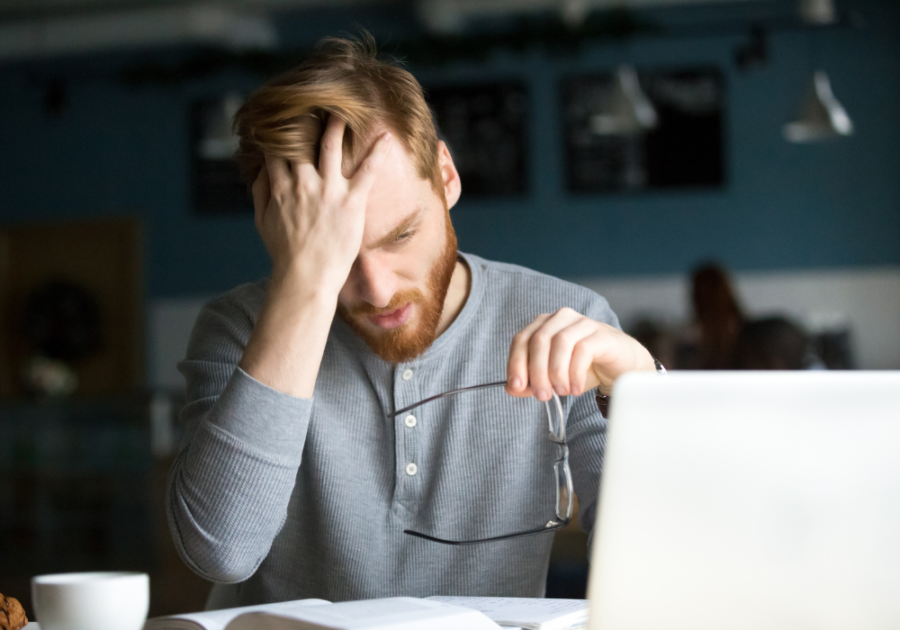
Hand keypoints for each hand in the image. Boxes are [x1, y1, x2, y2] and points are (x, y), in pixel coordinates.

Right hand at [251, 116, 391, 291]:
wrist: (306, 276)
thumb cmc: (285, 253)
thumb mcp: (263, 222)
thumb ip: (260, 192)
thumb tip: (259, 170)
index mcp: (281, 187)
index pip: (278, 149)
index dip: (280, 132)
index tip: (284, 118)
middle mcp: (303, 183)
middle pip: (303, 141)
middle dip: (306, 120)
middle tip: (314, 103)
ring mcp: (328, 190)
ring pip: (332, 147)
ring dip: (338, 125)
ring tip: (344, 109)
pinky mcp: (351, 201)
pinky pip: (366, 170)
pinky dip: (376, 152)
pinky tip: (385, 137)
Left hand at [506, 307, 655, 400]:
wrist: (621, 366)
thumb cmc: (584, 368)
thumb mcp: (553, 378)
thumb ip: (531, 382)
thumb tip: (511, 389)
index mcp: (545, 325)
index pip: (521, 339)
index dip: (516, 363)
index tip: (516, 387)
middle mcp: (561, 318)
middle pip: (539, 340)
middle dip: (537, 372)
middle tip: (542, 395)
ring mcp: (583, 323)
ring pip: (560, 342)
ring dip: (556, 372)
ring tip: (561, 392)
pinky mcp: (601, 334)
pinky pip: (583, 350)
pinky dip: (575, 372)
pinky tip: (575, 388)